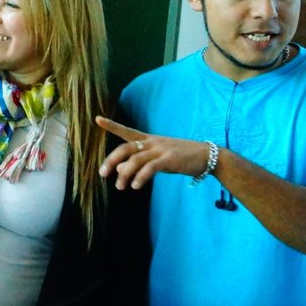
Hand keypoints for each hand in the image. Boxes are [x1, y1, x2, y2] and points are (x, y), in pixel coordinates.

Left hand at [95, 116, 211, 189]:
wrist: (207, 156)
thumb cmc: (181, 157)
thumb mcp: (158, 157)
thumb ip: (138, 162)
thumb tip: (118, 169)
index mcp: (149, 139)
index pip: (127, 131)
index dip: (112, 125)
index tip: (97, 119)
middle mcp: (153, 142)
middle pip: (126, 148)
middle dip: (111, 160)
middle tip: (102, 173)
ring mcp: (161, 150)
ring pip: (136, 160)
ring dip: (125, 174)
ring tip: (120, 187)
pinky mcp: (170, 159)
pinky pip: (150, 168)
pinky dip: (141, 177)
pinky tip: (135, 186)